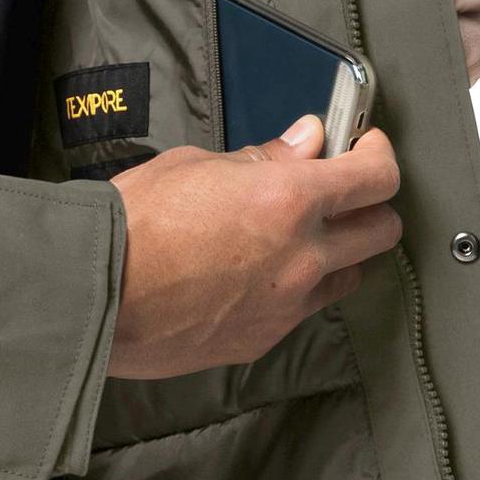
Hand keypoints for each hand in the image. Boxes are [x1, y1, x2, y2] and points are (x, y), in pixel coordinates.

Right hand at [107, 116, 401, 378]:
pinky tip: (265, 269)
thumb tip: (303, 142)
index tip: (367, 145)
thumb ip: (264, 156)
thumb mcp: (199, 165)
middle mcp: (302, 256)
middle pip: (383, 230)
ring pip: (352, 275)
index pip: (376, 176)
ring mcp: (287, 303)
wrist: (96, 292)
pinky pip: (306, 308)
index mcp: (289, 200)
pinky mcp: (264, 337)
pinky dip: (301, 285)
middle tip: (343, 187)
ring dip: (343, 249)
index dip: (379, 153)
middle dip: (372, 203)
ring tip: (306, 232)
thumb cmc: (137, 223)